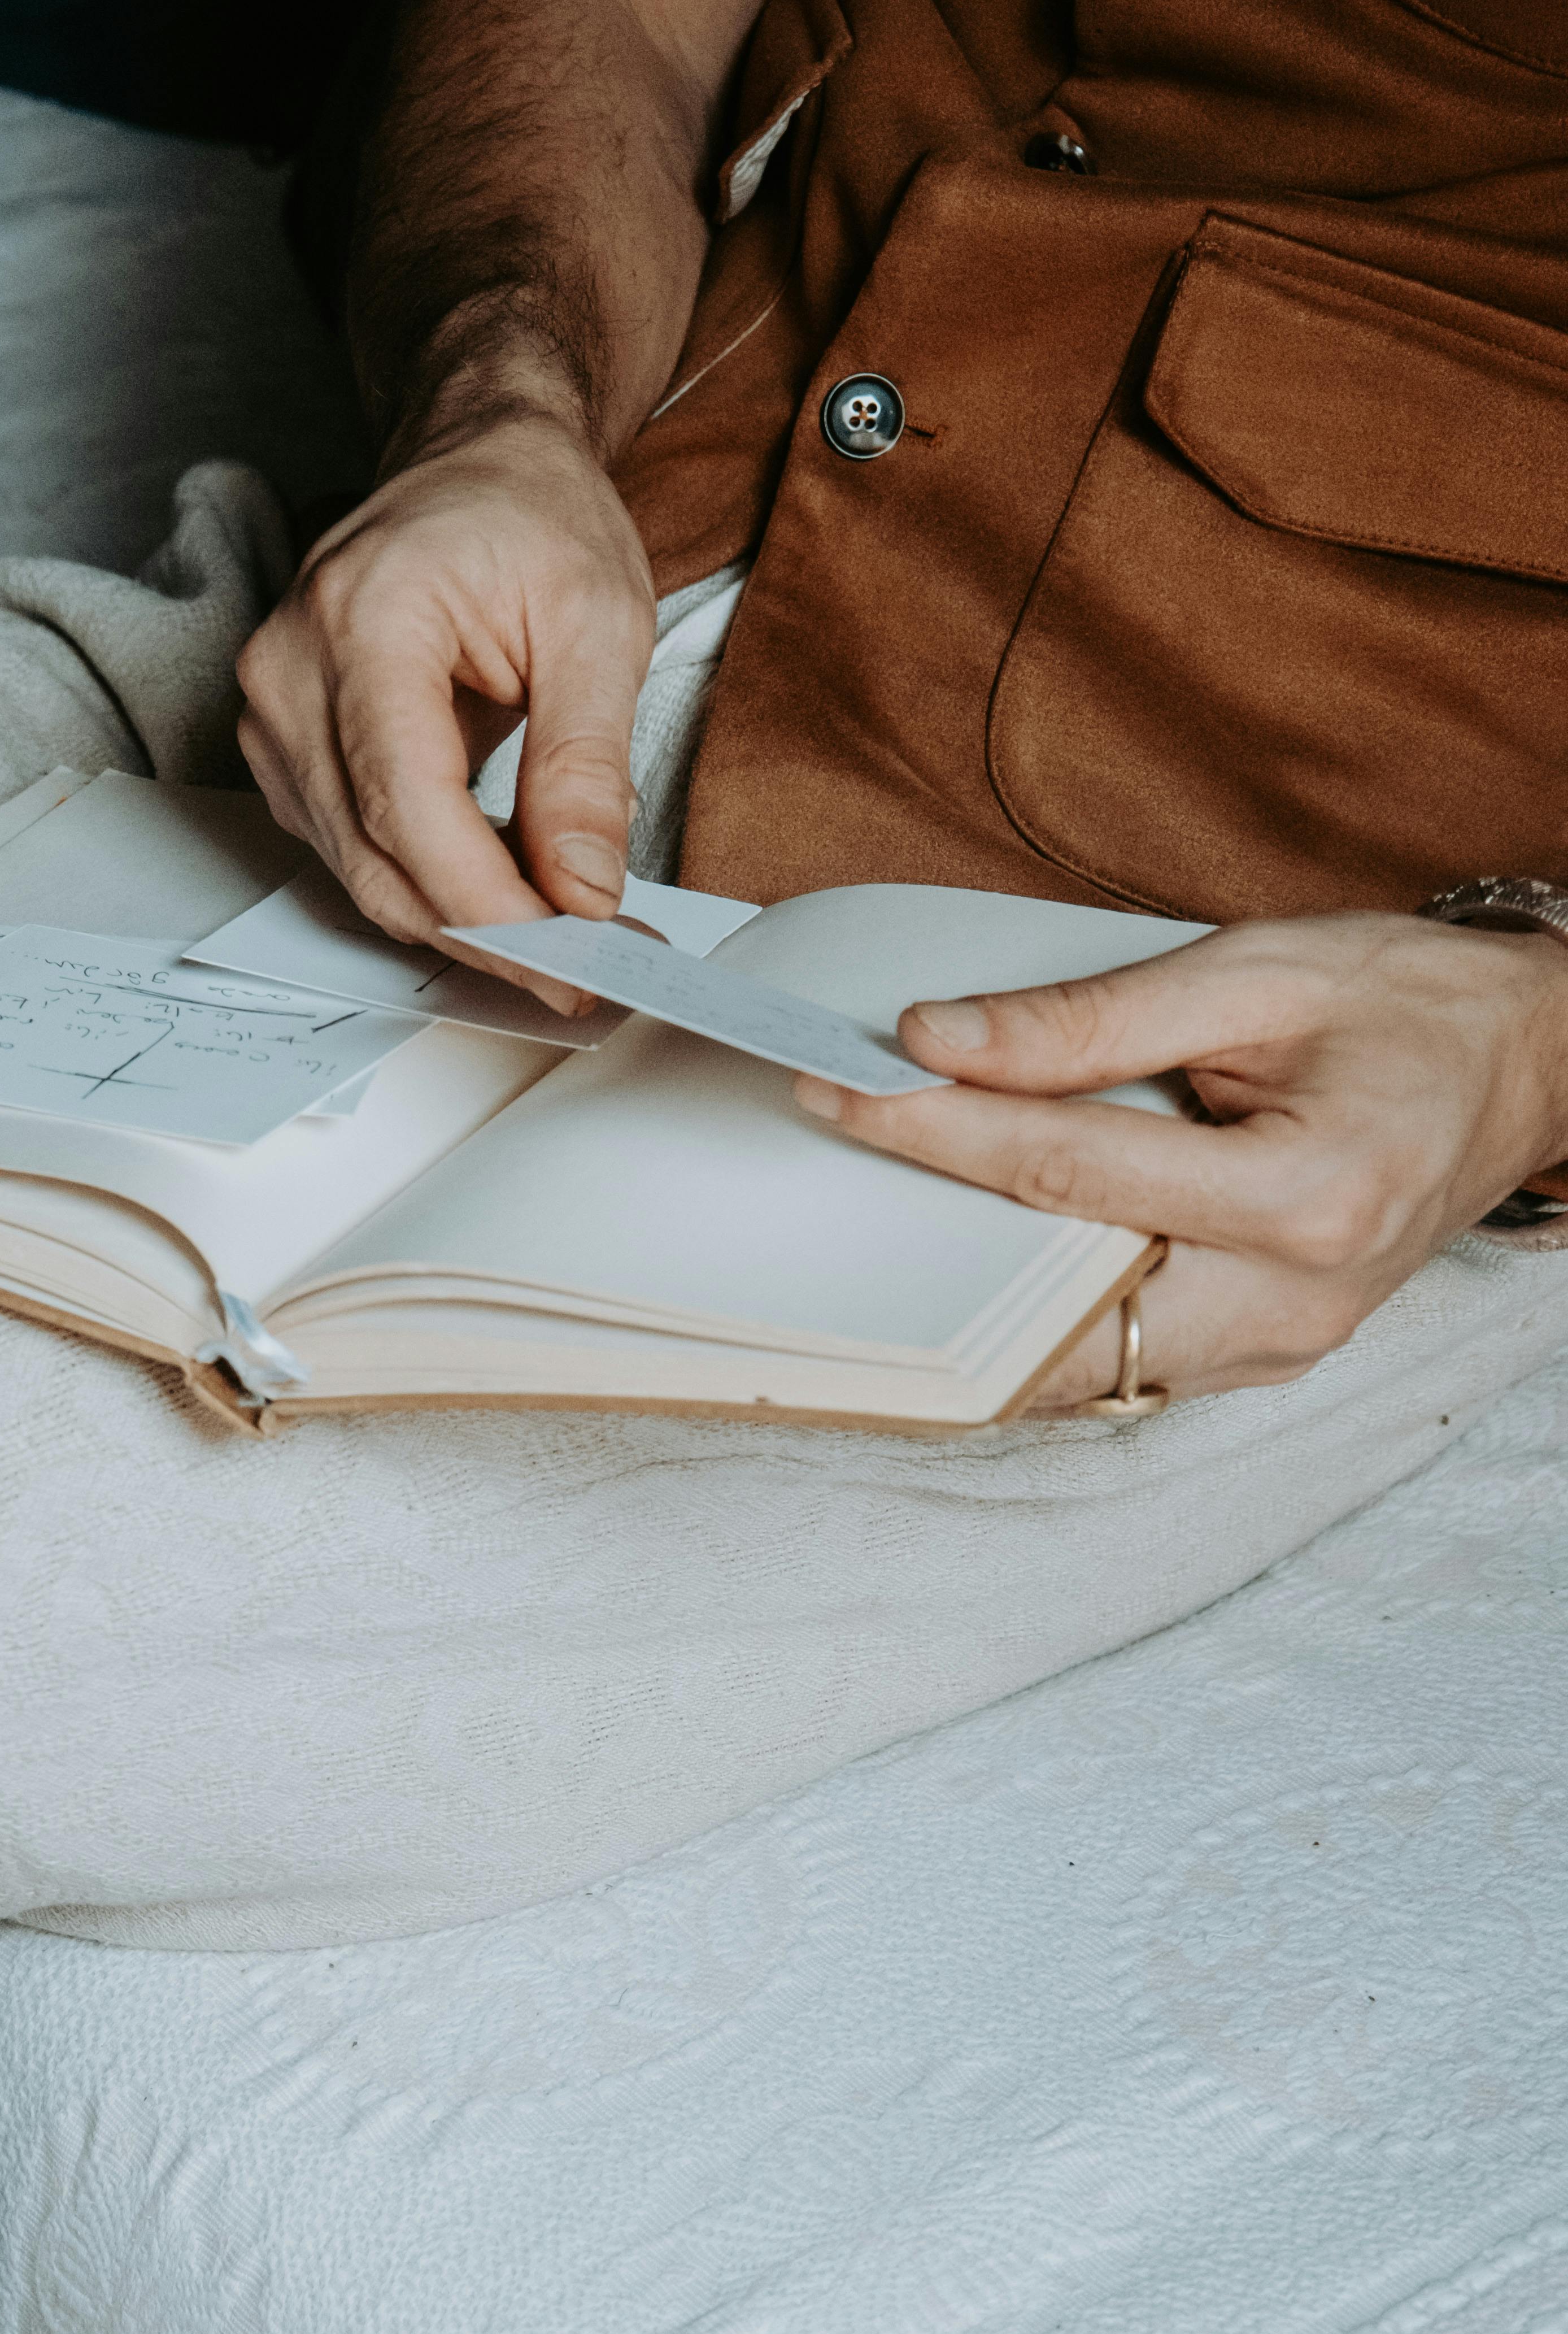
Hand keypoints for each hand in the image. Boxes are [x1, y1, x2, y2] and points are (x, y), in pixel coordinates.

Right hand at [235, 406, 655, 1015]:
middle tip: (587, 975)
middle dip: (487, 932)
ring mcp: (272, 715)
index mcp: (360, 617)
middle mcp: (289, 671)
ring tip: (562, 935)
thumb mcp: (597, 623)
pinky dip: (432, 887)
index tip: (573, 956)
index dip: (489, 902)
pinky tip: (504, 891)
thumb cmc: (531, 519)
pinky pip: (355, 852)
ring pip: (361, 872)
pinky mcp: (286, 751)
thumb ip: (585, 765)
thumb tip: (583, 891)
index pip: (407, 804)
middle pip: (376, 857)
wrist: (476, 462)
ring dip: (462, 920)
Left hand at [791, 913, 1567, 1407]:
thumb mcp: (1258, 972)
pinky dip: (1042, 1320)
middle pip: (1059, 1310)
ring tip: (887, 1232)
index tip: (842, 1091)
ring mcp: (1279, 1347)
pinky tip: (983, 1266)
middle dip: (935, 1264)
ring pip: (1081, 1361)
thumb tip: (942, 1040)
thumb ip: (1091, 1019)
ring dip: (977, 1308)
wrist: (1525, 1067)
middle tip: (834, 1196)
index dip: (937, 1131)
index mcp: (1308, 1194)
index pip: (1066, 1173)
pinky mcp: (1260, 1358)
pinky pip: (1121, 1361)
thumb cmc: (1410, 1008)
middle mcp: (1294, 1298)